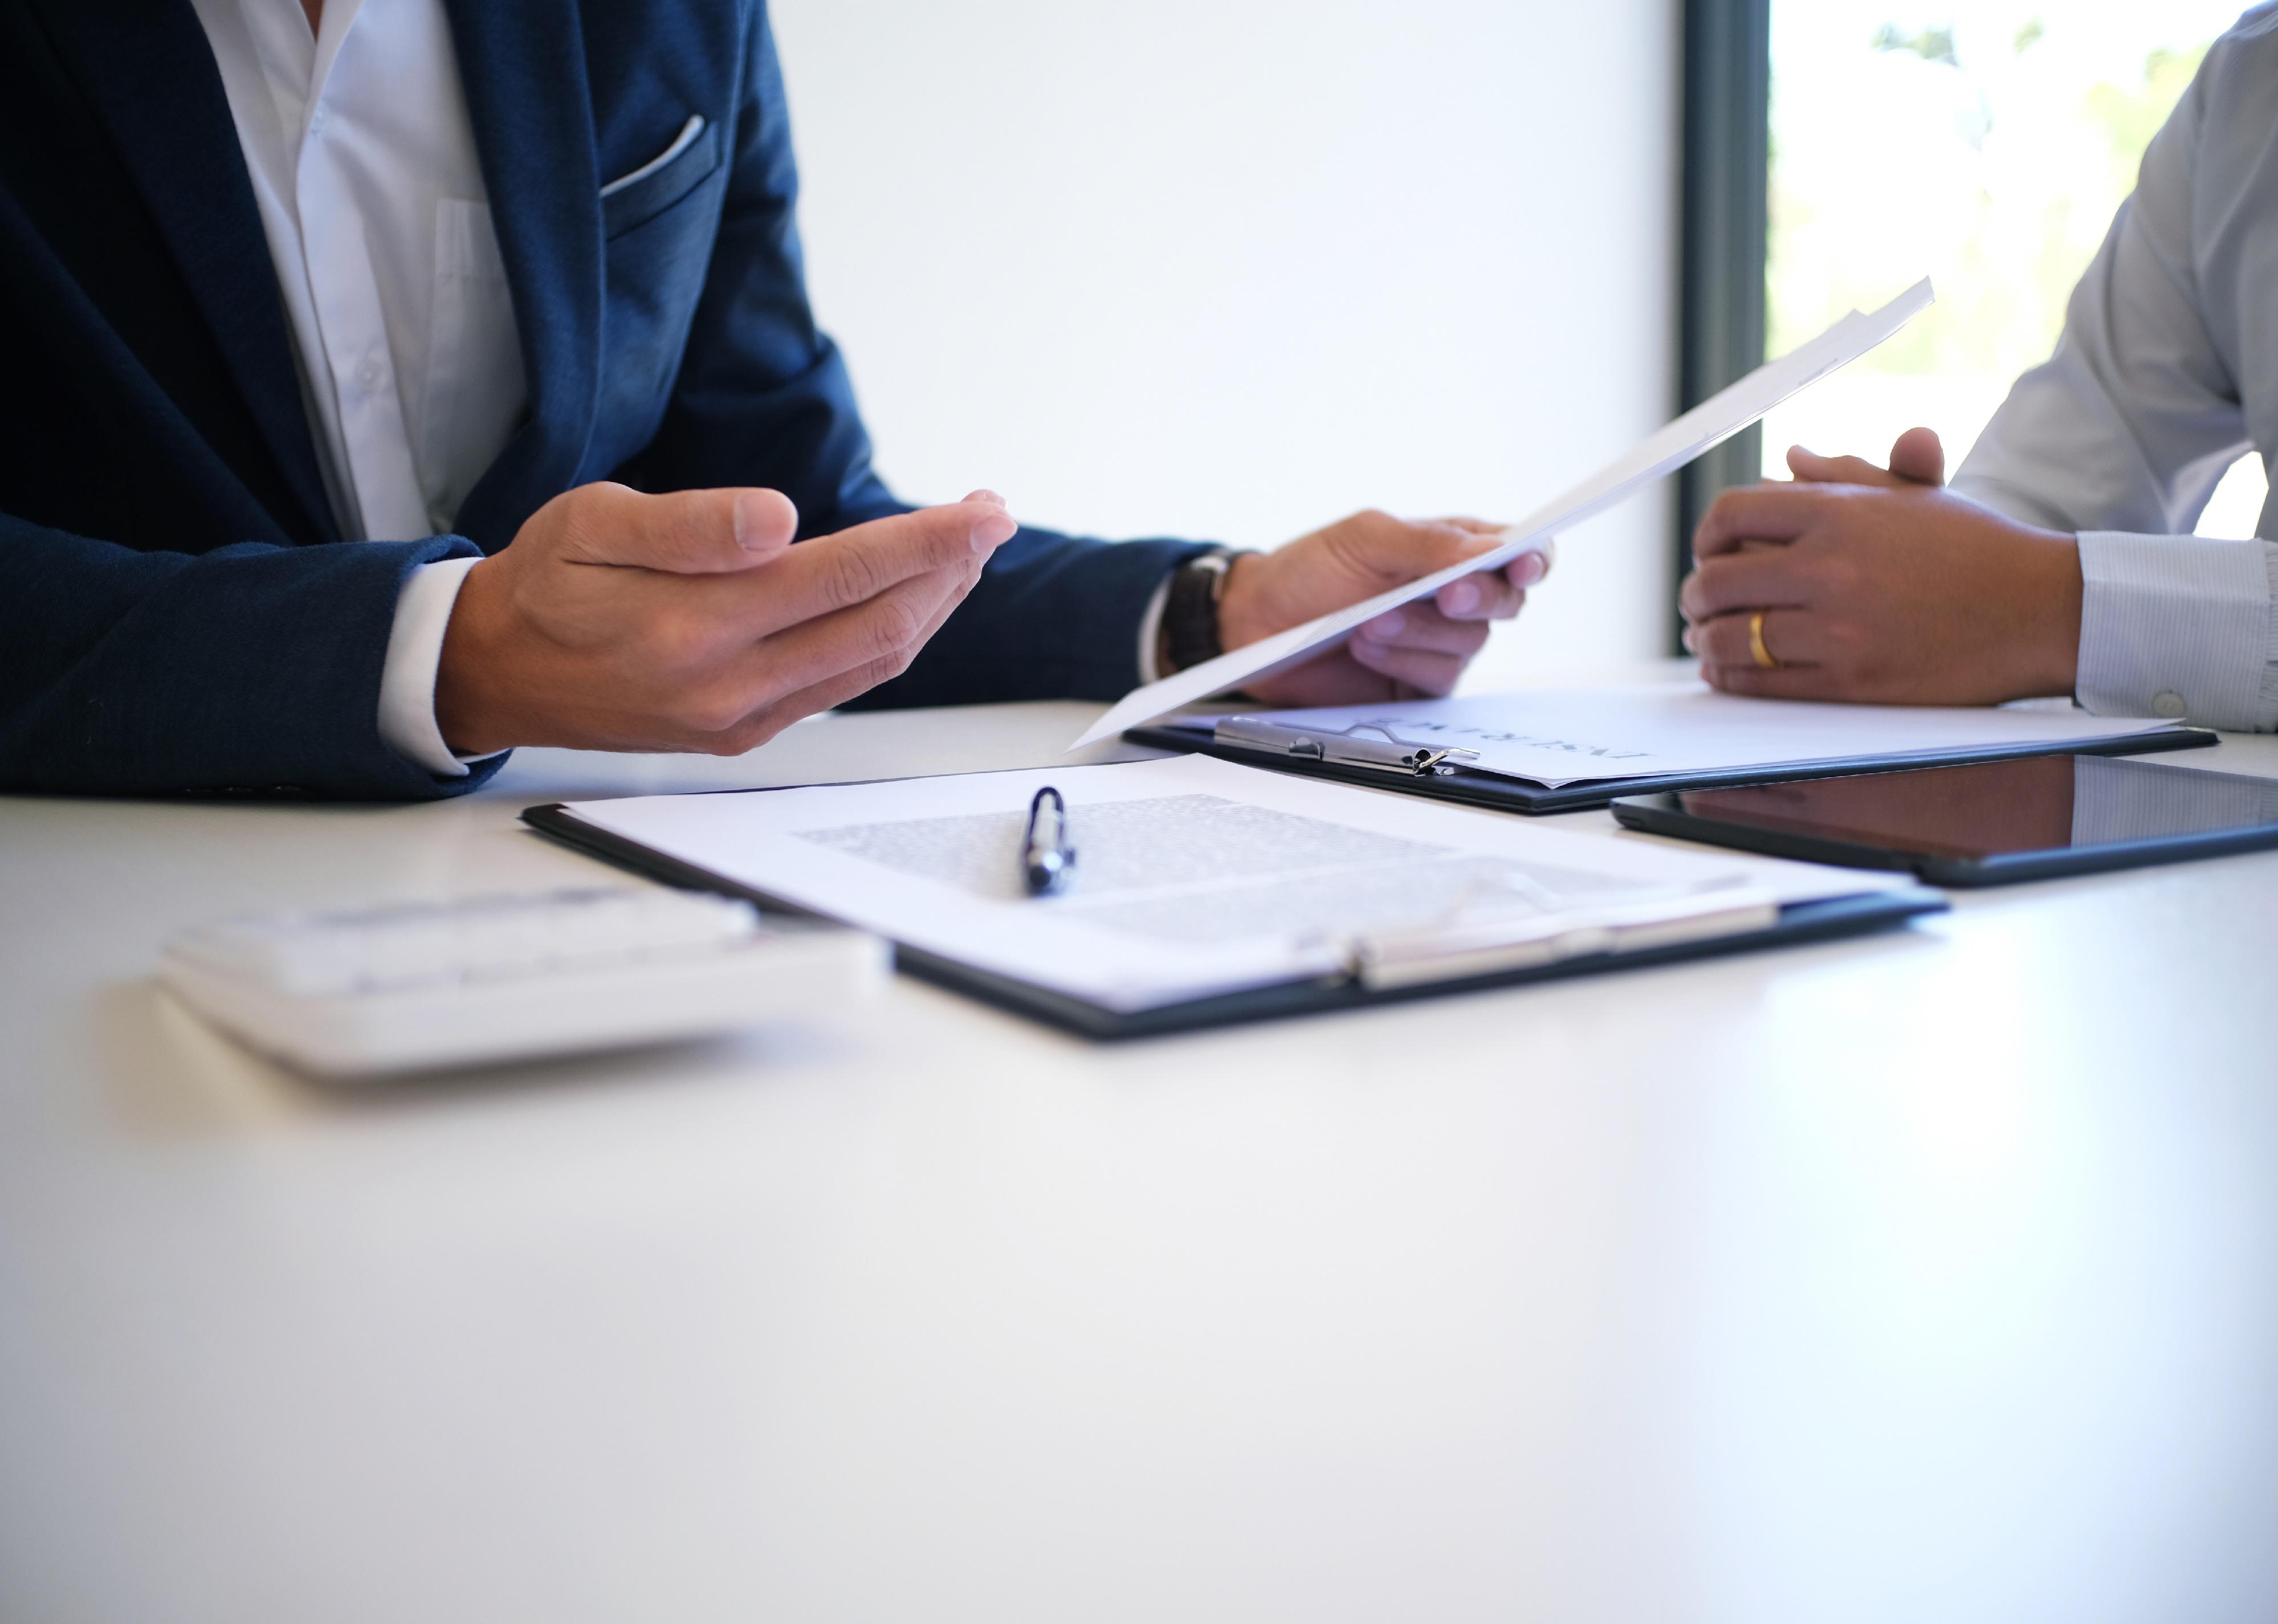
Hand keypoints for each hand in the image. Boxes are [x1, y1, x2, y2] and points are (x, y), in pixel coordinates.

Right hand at [435, 482, 1014, 754]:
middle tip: (989, 518)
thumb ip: (689, 526)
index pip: (842, 577)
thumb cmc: (544, 585)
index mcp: (692, 627)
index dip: (924, 543)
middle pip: (878, 628)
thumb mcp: (590, 524)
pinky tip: (908, 600)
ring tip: (964, 552)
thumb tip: (780, 520)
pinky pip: (842, 686)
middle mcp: (728, 687)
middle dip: (948, 571)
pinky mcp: (744, 733)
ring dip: (930, 607)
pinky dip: (889, 640)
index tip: (980, 511)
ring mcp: (741, 719)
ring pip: (871, 663)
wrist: (497, 672)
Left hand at [1214, 510, 1551, 706]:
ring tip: (1368, 622)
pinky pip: (1435, 679)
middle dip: (1478, 599)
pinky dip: (1402, 662)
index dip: (1533, 558)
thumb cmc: (1310, 570)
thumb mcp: (1365, 539)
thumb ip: (1428, 543)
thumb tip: (1492, 550)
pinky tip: (1366, 648)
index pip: (1517, 551)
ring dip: (1420, 631)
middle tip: (1445, 594)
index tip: (1524, 564)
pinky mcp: (1416, 685)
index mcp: (1453, 548)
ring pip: (1469, 644)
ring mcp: (1439, 643)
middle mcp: (1455, 597)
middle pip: (1506, 602)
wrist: (1256, 623)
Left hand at [1679, 428, 2083, 704]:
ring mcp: (1838, 628)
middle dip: (1695, 594)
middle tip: (1696, 603)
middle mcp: (1831, 567)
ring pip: (1729, 638)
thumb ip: (1845, 476)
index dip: (1705, 536)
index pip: (1731, 514)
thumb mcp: (1913, 496)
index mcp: (1839, 512)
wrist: (2038, 609)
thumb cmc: (1975, 549)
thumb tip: (1791, 459)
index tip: (1706, 552)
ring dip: (1704, 640)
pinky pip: (1759, 684)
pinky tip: (1727, 672)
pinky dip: (1730, 679)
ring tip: (1706, 638)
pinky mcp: (1850, 682)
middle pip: (1716, 580)